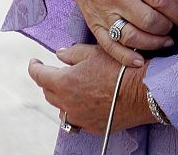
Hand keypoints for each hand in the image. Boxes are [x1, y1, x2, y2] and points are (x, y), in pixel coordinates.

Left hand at [28, 44, 154, 134]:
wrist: (142, 91)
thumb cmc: (119, 68)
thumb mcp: (94, 52)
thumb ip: (72, 53)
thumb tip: (60, 54)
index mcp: (64, 83)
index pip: (39, 76)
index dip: (34, 67)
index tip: (35, 62)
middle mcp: (67, 104)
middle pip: (48, 93)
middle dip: (49, 81)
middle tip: (56, 71)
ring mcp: (79, 118)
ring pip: (61, 108)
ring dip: (62, 96)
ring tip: (72, 86)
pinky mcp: (91, 126)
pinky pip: (76, 118)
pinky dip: (76, 108)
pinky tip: (85, 100)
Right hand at [53, 0, 177, 67]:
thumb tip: (173, 1)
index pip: (160, 0)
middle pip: (148, 21)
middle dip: (167, 28)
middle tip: (174, 27)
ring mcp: (103, 12)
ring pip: (131, 37)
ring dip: (153, 43)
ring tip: (165, 41)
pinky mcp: (93, 24)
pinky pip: (109, 46)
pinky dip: (125, 57)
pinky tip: (140, 60)